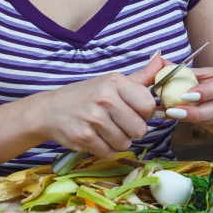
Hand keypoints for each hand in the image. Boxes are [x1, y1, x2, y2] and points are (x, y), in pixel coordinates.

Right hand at [35, 55, 164, 157]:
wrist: (49, 110)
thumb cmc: (85, 96)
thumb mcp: (111, 82)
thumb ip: (140, 77)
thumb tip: (163, 60)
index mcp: (115, 82)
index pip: (148, 105)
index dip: (145, 114)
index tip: (133, 112)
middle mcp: (105, 98)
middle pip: (139, 129)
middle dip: (131, 131)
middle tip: (117, 123)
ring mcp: (93, 118)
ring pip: (125, 143)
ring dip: (117, 141)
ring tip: (104, 130)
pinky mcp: (84, 137)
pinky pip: (109, 152)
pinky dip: (104, 149)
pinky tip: (94, 137)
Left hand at [163, 66, 212, 135]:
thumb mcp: (210, 73)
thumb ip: (187, 71)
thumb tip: (160, 63)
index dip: (205, 92)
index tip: (186, 95)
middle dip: (193, 111)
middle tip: (172, 110)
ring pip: (209, 120)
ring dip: (187, 118)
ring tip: (168, 113)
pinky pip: (204, 126)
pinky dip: (188, 121)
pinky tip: (175, 117)